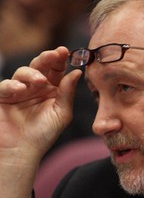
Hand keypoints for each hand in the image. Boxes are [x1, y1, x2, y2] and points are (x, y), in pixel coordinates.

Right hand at [0, 47, 81, 196]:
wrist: (22, 151)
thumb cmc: (44, 133)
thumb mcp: (62, 113)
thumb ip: (67, 92)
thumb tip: (77, 72)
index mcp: (53, 89)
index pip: (57, 70)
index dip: (60, 60)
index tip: (65, 51)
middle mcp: (37, 87)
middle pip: (41, 66)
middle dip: (47, 58)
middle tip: (54, 54)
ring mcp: (20, 91)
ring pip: (23, 72)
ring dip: (32, 74)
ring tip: (40, 81)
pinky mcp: (4, 97)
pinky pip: (6, 85)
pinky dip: (12, 85)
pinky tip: (21, 89)